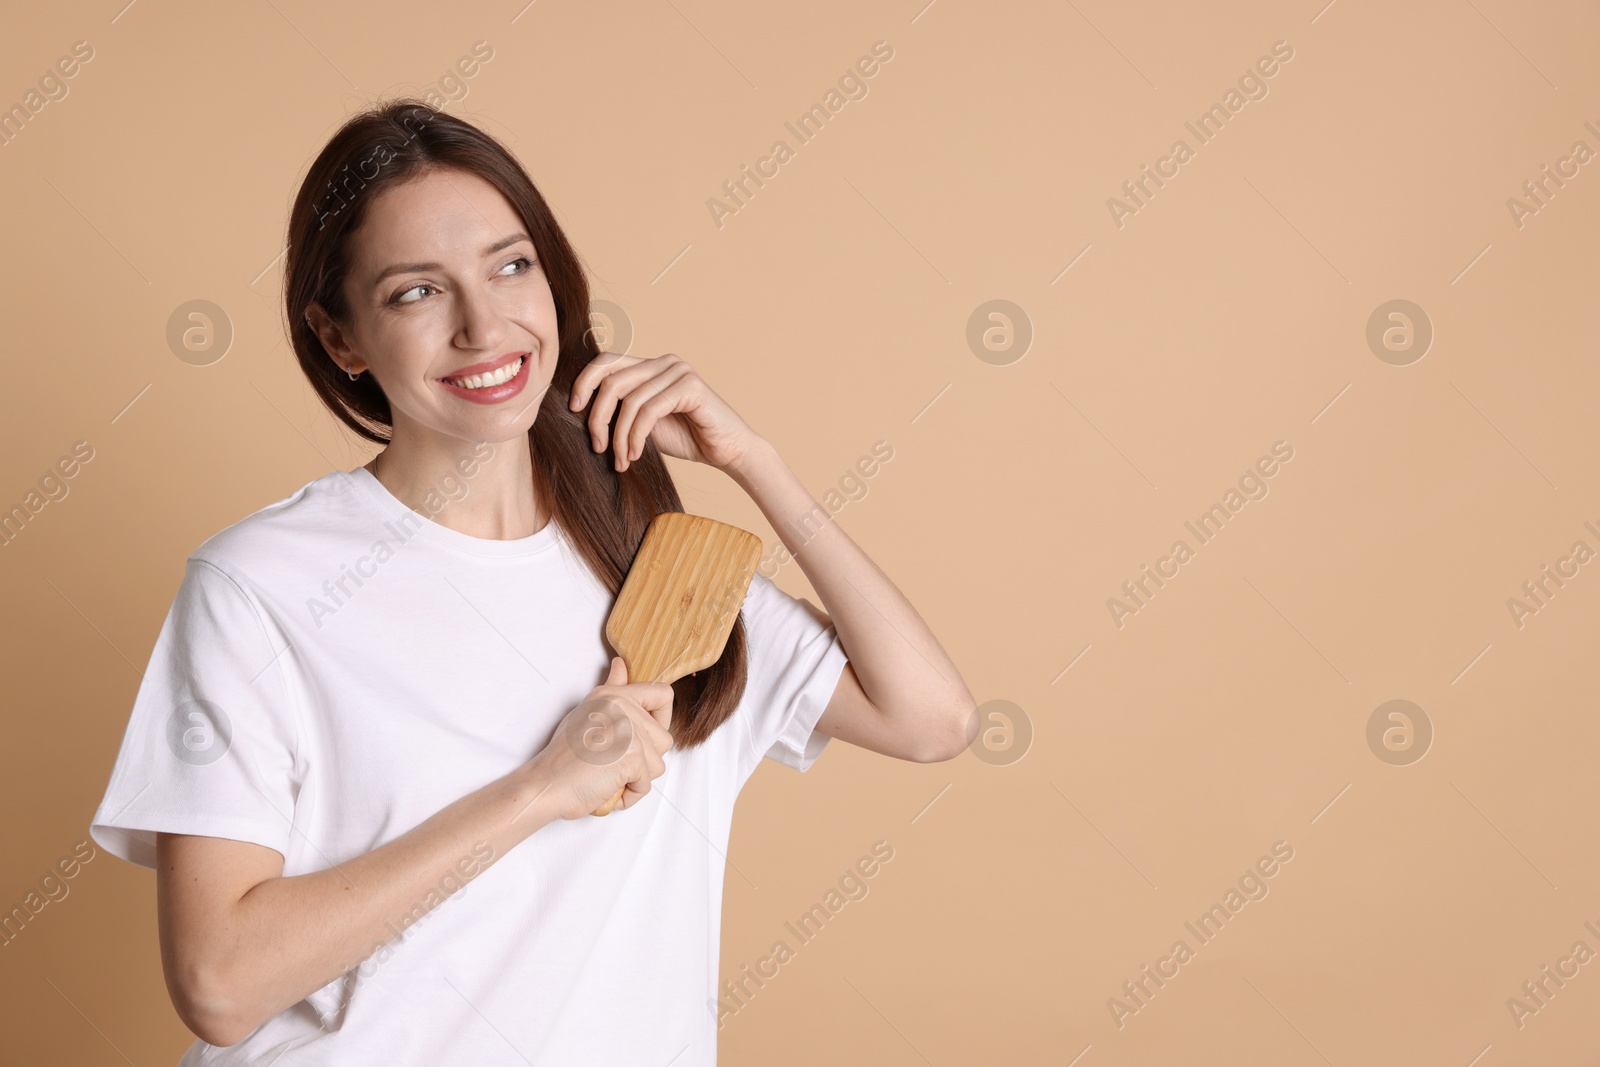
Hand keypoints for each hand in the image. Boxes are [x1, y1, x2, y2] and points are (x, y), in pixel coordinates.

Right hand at [527, 657, 674, 819]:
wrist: (546, 784)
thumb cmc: (564, 756)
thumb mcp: (587, 712)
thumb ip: (612, 689)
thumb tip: (621, 664)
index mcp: (614, 696)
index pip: (663, 694)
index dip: (662, 718)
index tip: (645, 733)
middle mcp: (623, 709)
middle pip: (663, 738)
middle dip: (643, 759)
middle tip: (612, 761)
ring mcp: (629, 732)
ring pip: (657, 764)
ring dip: (636, 778)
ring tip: (608, 774)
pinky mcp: (632, 758)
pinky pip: (646, 784)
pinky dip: (628, 793)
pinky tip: (606, 787)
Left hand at [569, 351, 762, 473]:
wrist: (728, 451)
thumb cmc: (688, 438)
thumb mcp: (643, 423)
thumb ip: (621, 410)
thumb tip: (580, 411)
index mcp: (650, 366)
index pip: (606, 361)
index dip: (584, 381)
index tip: (574, 409)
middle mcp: (663, 362)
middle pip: (612, 381)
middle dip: (598, 418)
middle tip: (598, 448)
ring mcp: (678, 371)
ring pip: (629, 400)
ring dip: (618, 436)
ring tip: (621, 460)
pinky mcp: (690, 387)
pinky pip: (649, 410)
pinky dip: (635, 436)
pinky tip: (634, 455)